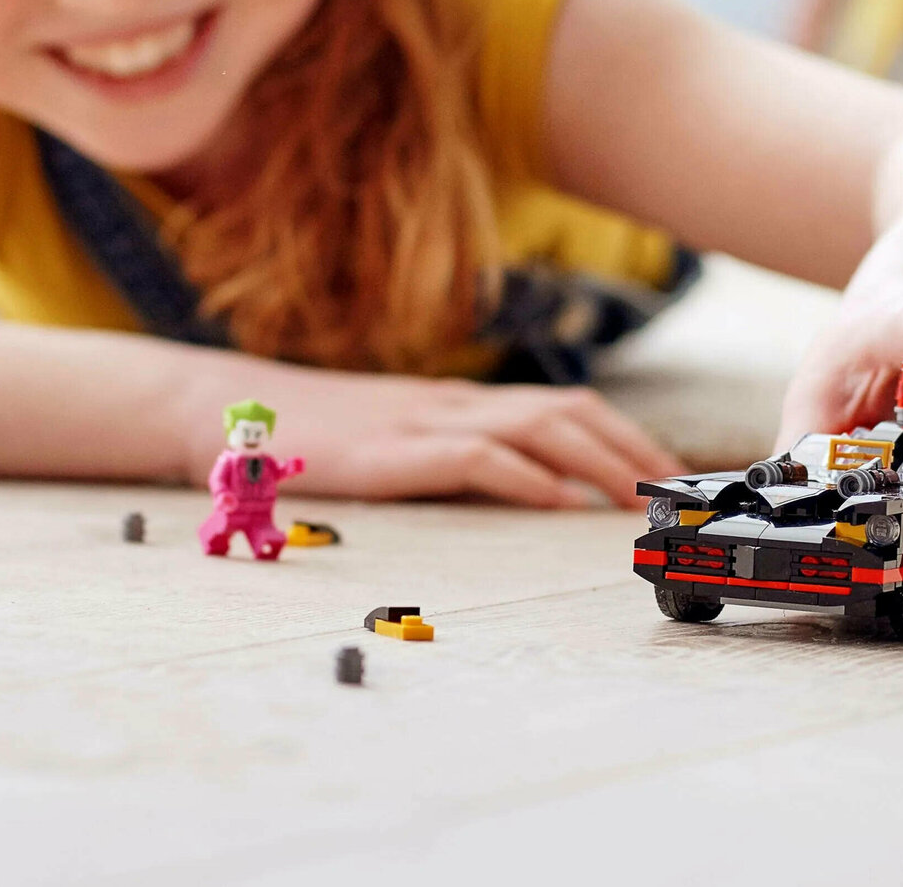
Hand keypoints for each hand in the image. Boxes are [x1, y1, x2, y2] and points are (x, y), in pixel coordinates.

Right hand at [184, 367, 684, 509]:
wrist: (227, 409)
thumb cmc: (310, 436)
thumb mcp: (394, 440)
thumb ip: (451, 454)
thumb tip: (522, 490)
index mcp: (457, 402)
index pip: (560, 403)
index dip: (622, 432)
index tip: (667, 469)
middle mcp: (452, 403)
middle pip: (564, 409)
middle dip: (629, 446)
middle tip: (675, 487)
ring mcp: (423, 422)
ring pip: (533, 425)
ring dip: (595, 459)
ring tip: (636, 495)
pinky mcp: (393, 451)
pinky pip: (474, 456)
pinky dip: (523, 476)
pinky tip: (555, 500)